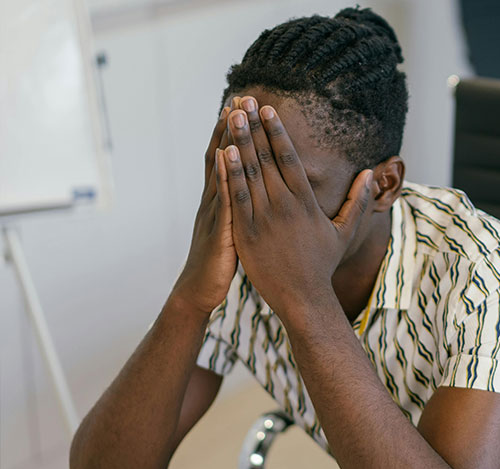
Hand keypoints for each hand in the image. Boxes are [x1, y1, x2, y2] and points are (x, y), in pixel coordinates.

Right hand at [172, 106, 238, 315]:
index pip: (226, 160)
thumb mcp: (232, 231)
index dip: (232, 133)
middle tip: (239, 97)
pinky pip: (222, 199)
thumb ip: (237, 210)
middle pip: (221, 156)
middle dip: (229, 127)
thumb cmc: (219, 262)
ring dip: (225, 141)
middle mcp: (213, 201)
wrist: (198, 291)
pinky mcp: (218, 230)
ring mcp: (214, 213)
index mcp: (220, 201)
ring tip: (232, 114)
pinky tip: (225, 156)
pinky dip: (223, 176)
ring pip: (220, 171)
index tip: (241, 106)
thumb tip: (251, 195)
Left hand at [222, 98, 373, 317]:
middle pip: (266, 157)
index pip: (289, 157)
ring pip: (249, 172)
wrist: (302, 296)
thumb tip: (370, 174)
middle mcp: (284, 204)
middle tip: (244, 100)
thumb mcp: (344, 232)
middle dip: (254, 126)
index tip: (268, 110)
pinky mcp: (245, 232)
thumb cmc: (322, 264)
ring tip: (230, 116)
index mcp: (305, 201)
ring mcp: (263, 218)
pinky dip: (228, 173)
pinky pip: (236, 197)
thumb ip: (357, 201)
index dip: (278, 131)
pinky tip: (222, 151)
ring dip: (239, 141)